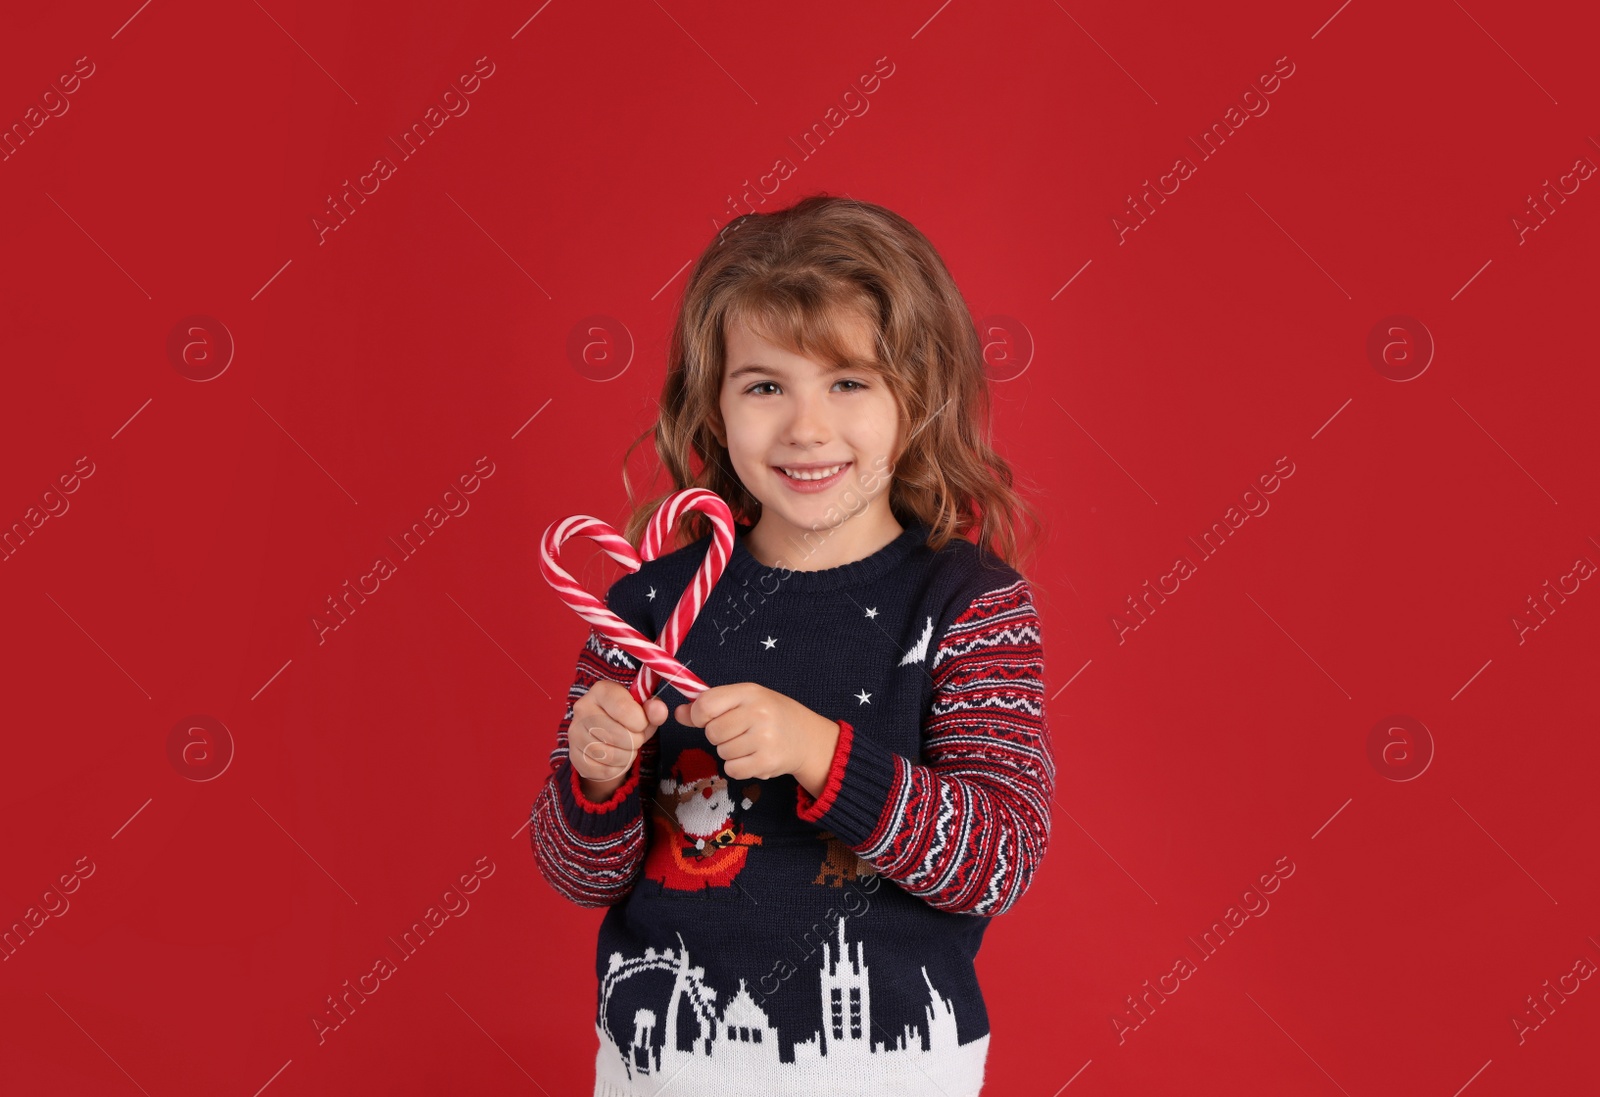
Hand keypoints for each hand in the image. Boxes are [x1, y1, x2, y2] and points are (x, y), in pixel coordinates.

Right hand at [569, 680, 668, 790]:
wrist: (607, 735)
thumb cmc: (628, 718)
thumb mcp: (644, 710)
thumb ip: (654, 709)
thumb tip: (658, 710)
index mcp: (601, 690)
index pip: (624, 708)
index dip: (640, 722)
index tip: (642, 723)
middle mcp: (583, 708)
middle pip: (617, 735)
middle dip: (635, 741)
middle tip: (635, 738)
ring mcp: (575, 732)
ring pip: (609, 755)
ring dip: (627, 757)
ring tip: (627, 749)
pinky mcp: (574, 754)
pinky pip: (601, 770)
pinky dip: (616, 769)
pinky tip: (616, 760)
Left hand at [674, 683, 839, 791]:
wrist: (806, 737)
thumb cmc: (770, 714)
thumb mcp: (743, 701)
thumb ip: (710, 706)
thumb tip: (678, 713)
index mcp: (750, 692)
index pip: (706, 704)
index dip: (699, 715)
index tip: (707, 719)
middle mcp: (758, 713)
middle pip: (712, 732)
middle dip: (718, 735)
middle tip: (738, 732)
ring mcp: (764, 738)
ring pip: (722, 752)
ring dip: (730, 751)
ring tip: (750, 743)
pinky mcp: (766, 762)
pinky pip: (732, 769)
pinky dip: (738, 766)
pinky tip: (754, 757)